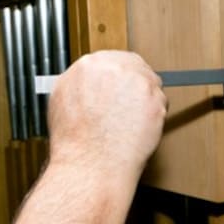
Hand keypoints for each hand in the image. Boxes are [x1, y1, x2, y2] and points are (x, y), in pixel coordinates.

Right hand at [47, 50, 166, 175]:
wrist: (90, 164)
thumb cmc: (75, 141)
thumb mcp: (62, 100)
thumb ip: (80, 83)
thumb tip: (90, 81)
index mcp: (88, 65)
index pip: (112, 59)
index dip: (118, 75)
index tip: (120, 86)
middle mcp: (113, 68)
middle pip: (134, 65)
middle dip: (134, 83)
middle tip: (130, 103)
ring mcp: (136, 81)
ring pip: (150, 82)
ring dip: (144, 98)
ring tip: (130, 121)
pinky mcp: (155, 98)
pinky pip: (161, 101)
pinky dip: (154, 114)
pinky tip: (139, 128)